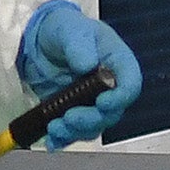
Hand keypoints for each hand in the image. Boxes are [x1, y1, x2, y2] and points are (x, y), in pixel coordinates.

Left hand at [16, 2, 143, 146]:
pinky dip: (63, 139)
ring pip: (93, 126)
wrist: (40, 39)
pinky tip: (52, 141)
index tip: (102, 102)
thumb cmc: (63, 28)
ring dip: (75, 132)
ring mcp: (91, 102)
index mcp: (117, 63)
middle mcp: (109, 86)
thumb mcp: (70, 29)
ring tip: (54, 127)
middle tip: (69, 117)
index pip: (130, 84)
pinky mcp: (73, 111)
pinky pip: (74, 131)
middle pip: (111, 112)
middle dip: (91, 119)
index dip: (120, 98)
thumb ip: (78, 44)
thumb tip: (87, 64)